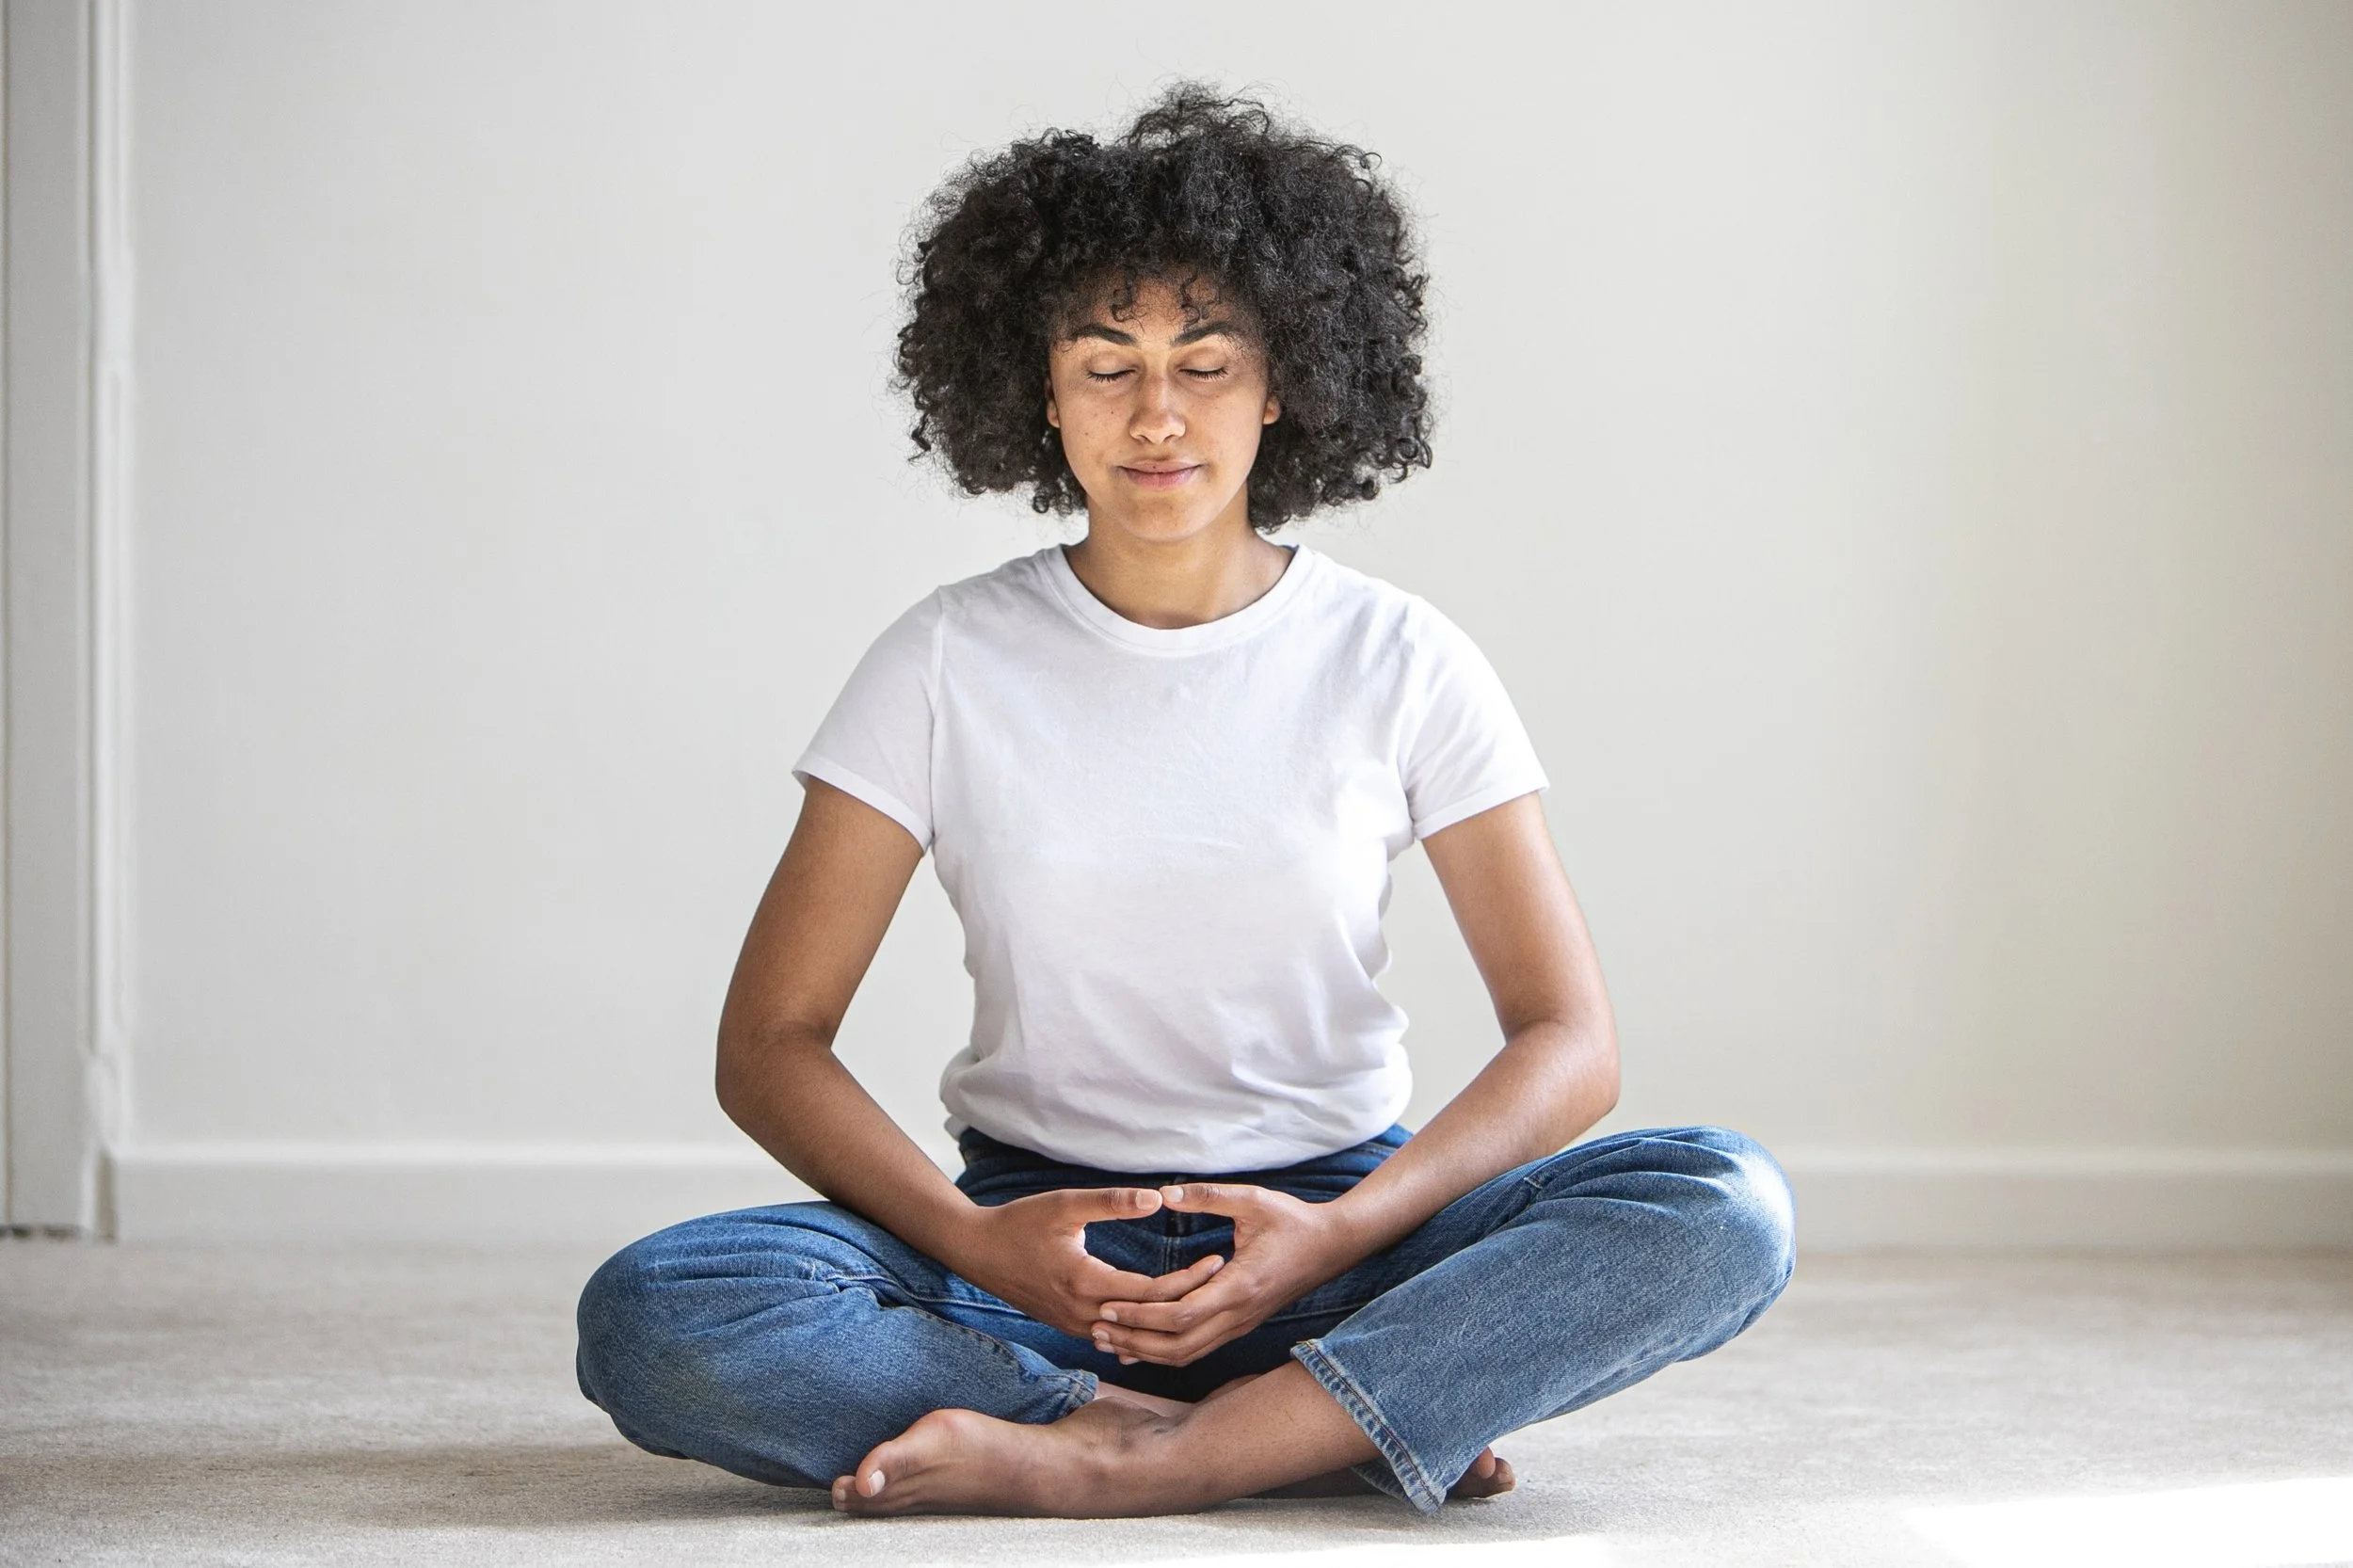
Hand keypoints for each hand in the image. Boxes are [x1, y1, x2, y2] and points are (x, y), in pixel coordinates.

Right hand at [949, 1187, 1224, 1339]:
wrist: (976, 1251)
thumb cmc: (1020, 1222)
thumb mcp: (1067, 1205)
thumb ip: (1112, 1202)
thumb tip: (1158, 1199)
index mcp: (1085, 1282)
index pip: (1151, 1292)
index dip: (1187, 1279)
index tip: (1216, 1261)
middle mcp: (1082, 1312)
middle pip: (1147, 1316)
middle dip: (1186, 1299)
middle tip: (1219, 1280)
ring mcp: (1074, 1324)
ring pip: (1132, 1332)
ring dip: (1164, 1317)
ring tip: (1200, 1298)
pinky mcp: (1068, 1325)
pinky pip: (1114, 1334)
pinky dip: (1140, 1326)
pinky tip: (1162, 1315)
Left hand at [1090, 1183, 1368, 1366]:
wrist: (1333, 1246)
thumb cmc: (1293, 1219)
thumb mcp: (1252, 1199)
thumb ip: (1207, 1196)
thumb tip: (1163, 1193)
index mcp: (1238, 1286)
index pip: (1180, 1315)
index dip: (1140, 1315)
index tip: (1107, 1305)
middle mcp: (1238, 1315)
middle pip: (1177, 1346)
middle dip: (1134, 1340)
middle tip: (1096, 1329)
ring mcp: (1241, 1324)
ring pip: (1187, 1355)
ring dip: (1146, 1351)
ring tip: (1109, 1339)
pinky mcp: (1241, 1324)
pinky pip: (1197, 1348)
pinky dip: (1165, 1351)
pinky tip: (1139, 1344)